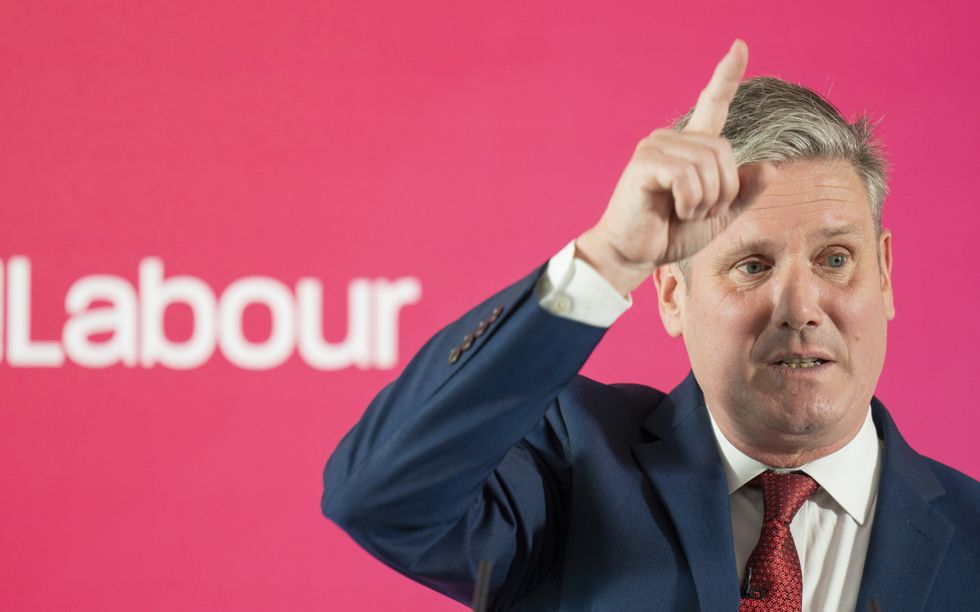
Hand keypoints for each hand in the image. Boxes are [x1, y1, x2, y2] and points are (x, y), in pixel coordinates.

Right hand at [576, 39, 775, 295]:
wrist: (633, 255)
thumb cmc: (669, 235)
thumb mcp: (718, 217)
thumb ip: (743, 194)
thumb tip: (771, 168)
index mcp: (691, 148)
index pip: (712, 103)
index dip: (727, 75)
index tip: (740, 46)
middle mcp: (672, 139)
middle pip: (723, 150)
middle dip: (723, 191)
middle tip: (702, 213)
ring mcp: (656, 147)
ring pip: (707, 164)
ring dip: (707, 200)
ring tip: (687, 213)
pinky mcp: (644, 163)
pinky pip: (687, 175)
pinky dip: (691, 201)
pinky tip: (676, 211)